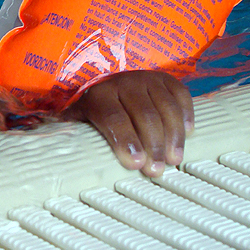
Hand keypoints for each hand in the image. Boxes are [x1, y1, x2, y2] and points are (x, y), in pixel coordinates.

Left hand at [64, 70, 193, 176]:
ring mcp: (147, 79)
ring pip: (165, 107)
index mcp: (98, 95)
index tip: (135, 164)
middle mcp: (123, 83)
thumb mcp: (79, 119)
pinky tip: (189, 133)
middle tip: (156, 169)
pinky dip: (187, 114)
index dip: (125, 140)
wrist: (110, 80)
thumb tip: (61, 156)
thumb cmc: (95, 111)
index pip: (113, 118)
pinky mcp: (166, 79)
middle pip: (143, 115)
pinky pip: (181, 95)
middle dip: (152, 145)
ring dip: (173, 135)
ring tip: (174, 159)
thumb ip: (73, 134)